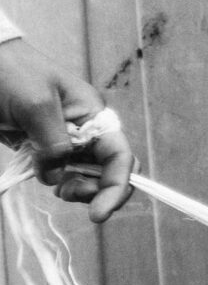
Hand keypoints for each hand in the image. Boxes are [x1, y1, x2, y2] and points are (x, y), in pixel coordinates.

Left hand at [0, 38, 130, 219]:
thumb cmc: (10, 71)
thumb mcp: (36, 105)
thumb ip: (53, 144)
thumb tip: (56, 176)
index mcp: (93, 114)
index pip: (119, 156)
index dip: (116, 187)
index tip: (99, 213)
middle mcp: (85, 129)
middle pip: (107, 170)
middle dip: (96, 190)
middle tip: (66, 196)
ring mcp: (63, 138)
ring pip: (83, 174)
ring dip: (75, 188)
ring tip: (55, 187)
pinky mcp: (41, 145)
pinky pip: (57, 170)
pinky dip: (53, 181)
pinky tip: (42, 176)